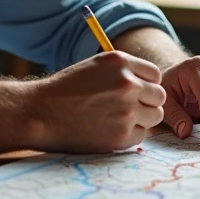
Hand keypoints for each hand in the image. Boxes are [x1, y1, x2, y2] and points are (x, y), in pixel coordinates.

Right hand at [26, 51, 165, 152]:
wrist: (40, 113)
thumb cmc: (65, 90)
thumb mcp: (94, 67)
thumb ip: (123, 71)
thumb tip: (148, 82)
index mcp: (121, 62)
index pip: (155, 74)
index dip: (146, 85)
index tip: (135, 93)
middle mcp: (127, 83)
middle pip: (159, 96)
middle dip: (147, 103)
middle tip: (128, 109)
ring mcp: (126, 110)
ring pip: (155, 116)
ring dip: (142, 120)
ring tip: (117, 120)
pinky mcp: (121, 135)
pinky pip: (141, 135)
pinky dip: (129, 135)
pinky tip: (109, 131)